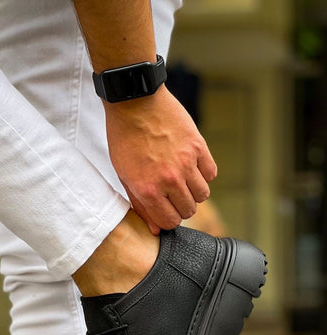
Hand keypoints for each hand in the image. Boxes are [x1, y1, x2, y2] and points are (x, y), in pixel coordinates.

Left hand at [104, 86, 217, 234]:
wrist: (134, 102)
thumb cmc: (125, 139)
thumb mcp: (125, 176)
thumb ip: (141, 204)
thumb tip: (156, 229)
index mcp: (148, 190)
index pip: (170, 221)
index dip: (168, 218)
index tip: (166, 209)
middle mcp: (169, 180)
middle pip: (188, 210)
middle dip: (181, 206)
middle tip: (173, 194)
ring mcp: (186, 163)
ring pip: (202, 194)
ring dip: (194, 192)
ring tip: (183, 180)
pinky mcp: (198, 146)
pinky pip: (210, 173)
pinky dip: (204, 174)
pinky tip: (192, 167)